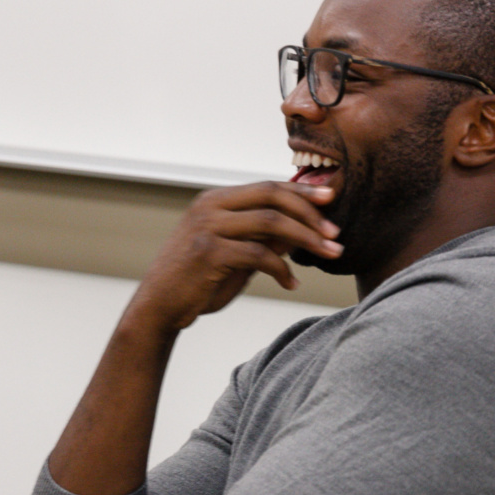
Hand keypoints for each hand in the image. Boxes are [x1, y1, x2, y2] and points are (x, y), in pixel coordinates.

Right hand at [129, 181, 341, 332]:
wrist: (159, 307)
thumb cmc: (198, 279)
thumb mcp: (234, 252)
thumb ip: (262, 237)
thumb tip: (303, 228)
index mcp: (216, 200)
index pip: (267, 187)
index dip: (301, 191)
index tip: (331, 198)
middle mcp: (210, 206)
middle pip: (272, 196)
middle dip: (310, 213)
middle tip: (335, 233)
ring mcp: (208, 227)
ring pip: (271, 222)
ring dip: (307, 239)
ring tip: (329, 254)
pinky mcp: (209, 252)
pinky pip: (259, 255)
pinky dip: (282, 270)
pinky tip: (292, 283)